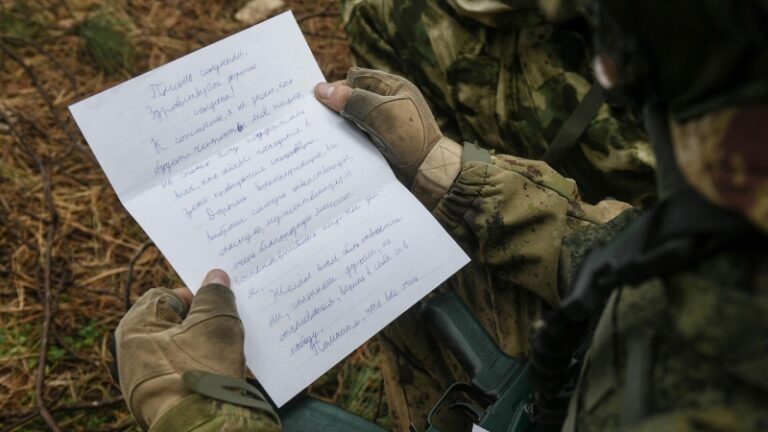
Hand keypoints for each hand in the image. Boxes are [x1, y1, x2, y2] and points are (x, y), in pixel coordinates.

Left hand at [115, 270, 244, 429]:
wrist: (201, 429)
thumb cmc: (202, 371)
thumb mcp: (216, 323)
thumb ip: (215, 295)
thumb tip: (215, 276)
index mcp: (135, 328)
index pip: (166, 295)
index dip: (195, 294)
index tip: (219, 302)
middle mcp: (132, 353)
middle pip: (173, 322)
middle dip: (202, 320)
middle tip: (227, 323)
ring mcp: (144, 380)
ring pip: (181, 348)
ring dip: (205, 345)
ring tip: (229, 349)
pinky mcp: (160, 399)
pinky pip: (183, 371)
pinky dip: (202, 367)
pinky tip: (222, 371)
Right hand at [315, 67, 457, 185]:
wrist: (429, 173)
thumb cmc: (410, 139)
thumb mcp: (379, 114)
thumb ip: (351, 100)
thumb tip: (321, 90)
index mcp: (392, 87)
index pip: (356, 78)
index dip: (338, 88)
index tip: (320, 101)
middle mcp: (387, 102)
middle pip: (352, 97)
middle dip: (336, 107)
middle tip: (317, 118)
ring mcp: (384, 122)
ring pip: (353, 117)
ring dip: (340, 125)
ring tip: (321, 134)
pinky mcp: (381, 141)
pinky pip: (358, 134)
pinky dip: (347, 139)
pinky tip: (335, 146)